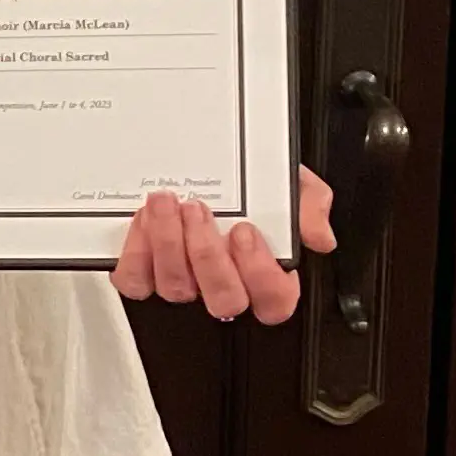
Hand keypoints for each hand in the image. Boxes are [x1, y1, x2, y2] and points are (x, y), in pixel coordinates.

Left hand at [109, 164, 335, 322]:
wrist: (197, 155)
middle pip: (224, 300)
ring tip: (167, 204)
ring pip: (177, 290)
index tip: (245, 230)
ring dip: (170, 244)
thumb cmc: (245, 180)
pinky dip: (137, 252)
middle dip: (208, 254)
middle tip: (198, 210)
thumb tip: (319, 236)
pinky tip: (144, 220)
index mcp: (264, 270)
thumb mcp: (284, 180)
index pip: (275, 301)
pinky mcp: (144, 275)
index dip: (260, 273)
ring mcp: (183, 282)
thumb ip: (308, 202)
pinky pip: (136, 282)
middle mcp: (223, 283)